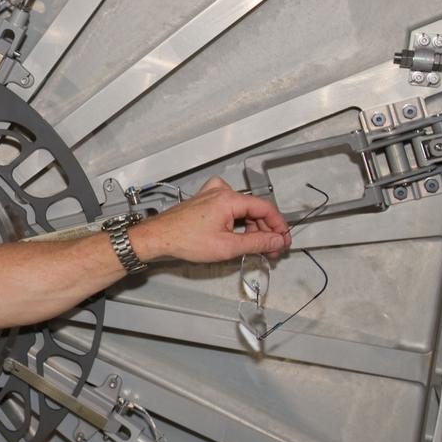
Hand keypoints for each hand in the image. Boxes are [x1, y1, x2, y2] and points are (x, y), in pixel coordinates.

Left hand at [130, 176, 289, 264]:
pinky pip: (230, 208)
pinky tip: (238, 236)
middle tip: (271, 249)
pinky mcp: (206, 201)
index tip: (283, 240)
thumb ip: (257, 242)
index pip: (266, 208)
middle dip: (266, 230)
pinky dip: (237, 221)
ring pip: (243, 209)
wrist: (158, 238)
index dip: (278, 225)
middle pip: (255, 209)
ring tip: (256, 247)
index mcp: (229, 198)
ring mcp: (212, 195)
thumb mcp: (227, 246)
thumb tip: (276, 240)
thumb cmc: (184, 239)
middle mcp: (221, 192)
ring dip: (252, 228)